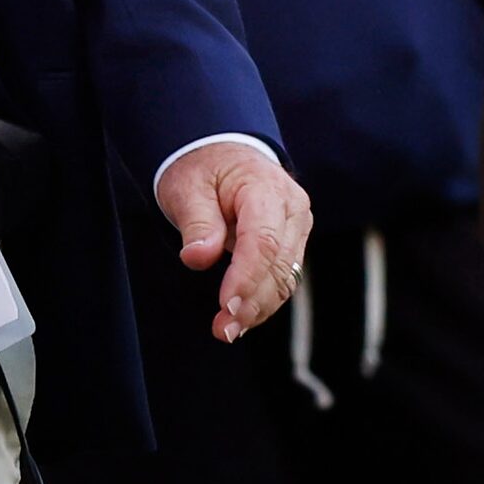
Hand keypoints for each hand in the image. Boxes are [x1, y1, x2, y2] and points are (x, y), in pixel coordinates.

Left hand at [156, 140, 311, 342]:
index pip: (262, 241)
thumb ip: (196, 221)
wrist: (222, 153)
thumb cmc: (202, 167)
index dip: (246, 278)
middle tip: (223, 330)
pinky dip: (262, 300)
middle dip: (251, 302)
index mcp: (267, 187)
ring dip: (258, 308)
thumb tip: (198, 257)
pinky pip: (282, 278)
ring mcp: (296, 227)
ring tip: (227, 330)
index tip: (225, 306)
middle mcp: (292, 208)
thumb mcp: (187, 185)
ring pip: (285, 278)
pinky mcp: (292, 243)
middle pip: (278, 265)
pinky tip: (240, 319)